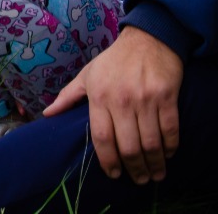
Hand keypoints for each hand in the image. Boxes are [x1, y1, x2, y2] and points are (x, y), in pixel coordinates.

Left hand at [44, 26, 182, 183]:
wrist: (147, 38)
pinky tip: (167, 155)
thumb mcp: (87, 74)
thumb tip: (47, 114)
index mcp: (99, 96)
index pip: (102, 137)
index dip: (107, 161)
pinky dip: (170, 147)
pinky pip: (170, 130)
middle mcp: (122, 99)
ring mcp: (146, 98)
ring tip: (155, 174)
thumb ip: (68, 96)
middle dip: (134, 169)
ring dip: (154, 164)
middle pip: (128, 146)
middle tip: (139, 180)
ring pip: (151, 142)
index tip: (113, 174)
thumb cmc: (114, 59)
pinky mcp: (167, 96)